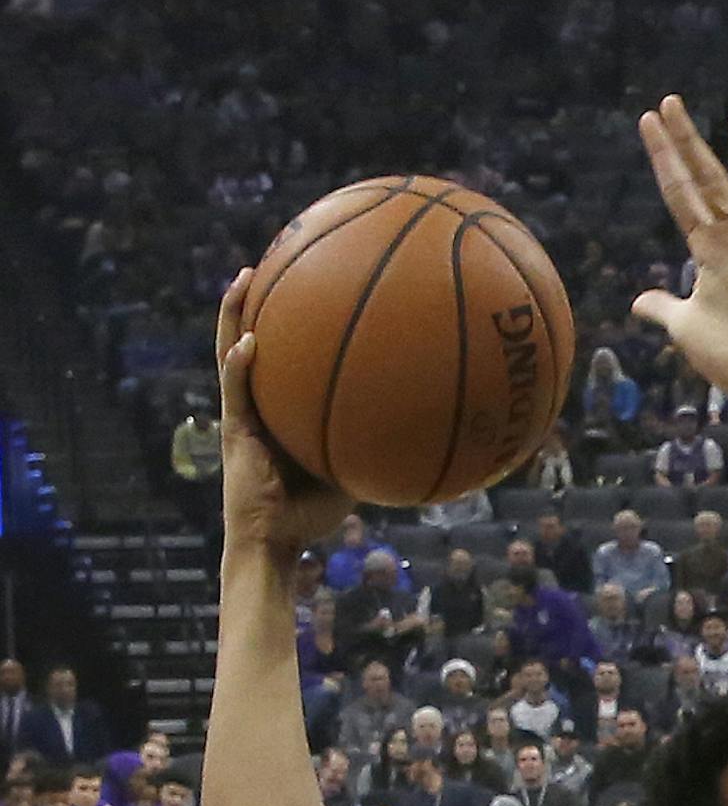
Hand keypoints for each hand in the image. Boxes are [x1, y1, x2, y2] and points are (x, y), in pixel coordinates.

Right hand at [214, 272, 347, 565]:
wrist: (273, 544)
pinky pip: (235, 391)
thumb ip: (372, 449)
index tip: (304, 285)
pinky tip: (248, 343)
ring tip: (244, 277)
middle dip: (255, 301)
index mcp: (277, 411)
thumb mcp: (350, 475)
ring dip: (233, 314)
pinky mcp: (233, 433)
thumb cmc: (310, 518)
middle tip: (268, 261)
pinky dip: (239, 366)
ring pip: (231, 353)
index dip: (284, 323)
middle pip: (250, 340)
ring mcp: (241, 416)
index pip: (279, 358)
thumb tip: (419, 432)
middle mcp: (255, 406)